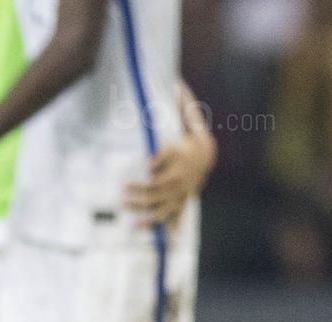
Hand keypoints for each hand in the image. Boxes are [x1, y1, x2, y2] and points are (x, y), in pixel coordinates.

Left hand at [123, 135, 213, 230]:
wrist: (202, 156)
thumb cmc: (179, 151)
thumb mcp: (170, 148)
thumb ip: (158, 156)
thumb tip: (146, 166)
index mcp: (174, 177)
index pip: (153, 185)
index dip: (137, 186)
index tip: (123, 185)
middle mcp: (178, 190)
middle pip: (154, 200)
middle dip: (137, 203)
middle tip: (121, 203)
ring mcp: (180, 198)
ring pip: (164, 213)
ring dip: (149, 221)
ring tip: (134, 227)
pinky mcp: (182, 203)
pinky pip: (178, 219)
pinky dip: (174, 231)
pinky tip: (171, 244)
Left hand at [124, 82, 215, 230]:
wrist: (209, 156)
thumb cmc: (191, 137)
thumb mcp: (189, 122)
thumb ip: (182, 106)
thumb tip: (174, 81)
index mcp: (186, 152)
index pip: (171, 156)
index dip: (158, 159)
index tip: (146, 162)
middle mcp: (184, 174)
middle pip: (162, 184)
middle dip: (142, 188)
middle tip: (122, 187)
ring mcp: (182, 190)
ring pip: (162, 202)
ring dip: (143, 205)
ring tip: (124, 203)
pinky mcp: (180, 200)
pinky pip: (170, 216)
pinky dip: (161, 226)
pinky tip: (144, 231)